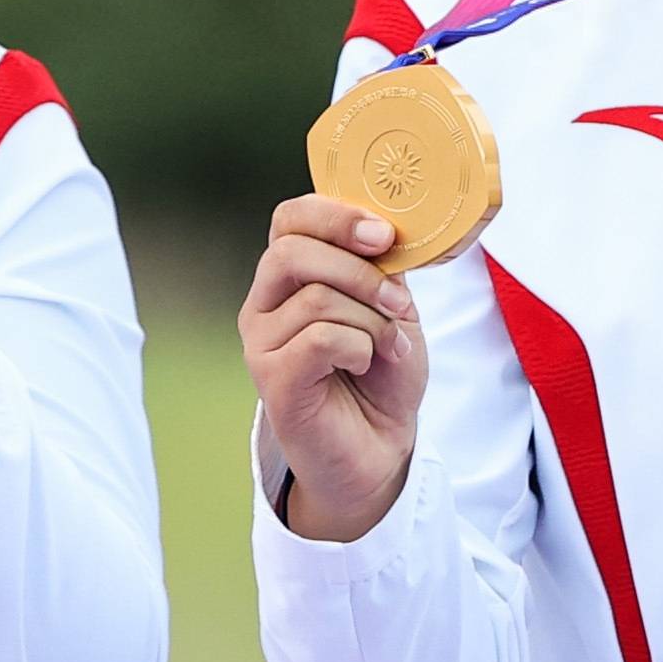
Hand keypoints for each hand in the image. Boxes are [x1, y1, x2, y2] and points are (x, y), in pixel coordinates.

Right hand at [245, 192, 424, 541]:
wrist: (381, 446)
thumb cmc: (383, 374)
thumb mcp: (392, 306)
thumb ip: (380, 267)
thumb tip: (381, 232)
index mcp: (291, 276)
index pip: (290, 218)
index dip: (335, 215)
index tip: (384, 235)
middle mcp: (264, 303)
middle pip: (293, 251)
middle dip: (361, 271)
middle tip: (401, 302)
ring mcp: (262, 342)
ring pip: (317, 298)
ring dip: (372, 320)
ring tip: (391, 346)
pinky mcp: (272, 379)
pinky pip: (319, 339)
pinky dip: (359, 347)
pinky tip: (365, 364)